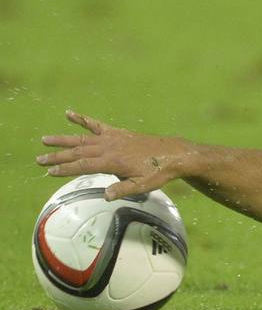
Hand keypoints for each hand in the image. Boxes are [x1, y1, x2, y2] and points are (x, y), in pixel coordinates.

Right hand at [37, 111, 186, 200]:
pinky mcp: (117, 132)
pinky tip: (68, 113)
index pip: (83, 165)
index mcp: (113, 162)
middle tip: (39, 160)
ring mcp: (112, 138)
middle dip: (58, 156)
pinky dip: (82, 119)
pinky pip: (96, 124)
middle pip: (78, 152)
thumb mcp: (143, 186)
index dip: (66, 169)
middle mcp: (109, 147)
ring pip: (82, 138)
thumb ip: (123, 189)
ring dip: (63, 139)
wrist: (173, 154)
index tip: (49, 172)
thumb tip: (105, 196)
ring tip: (45, 140)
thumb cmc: (158, 172)